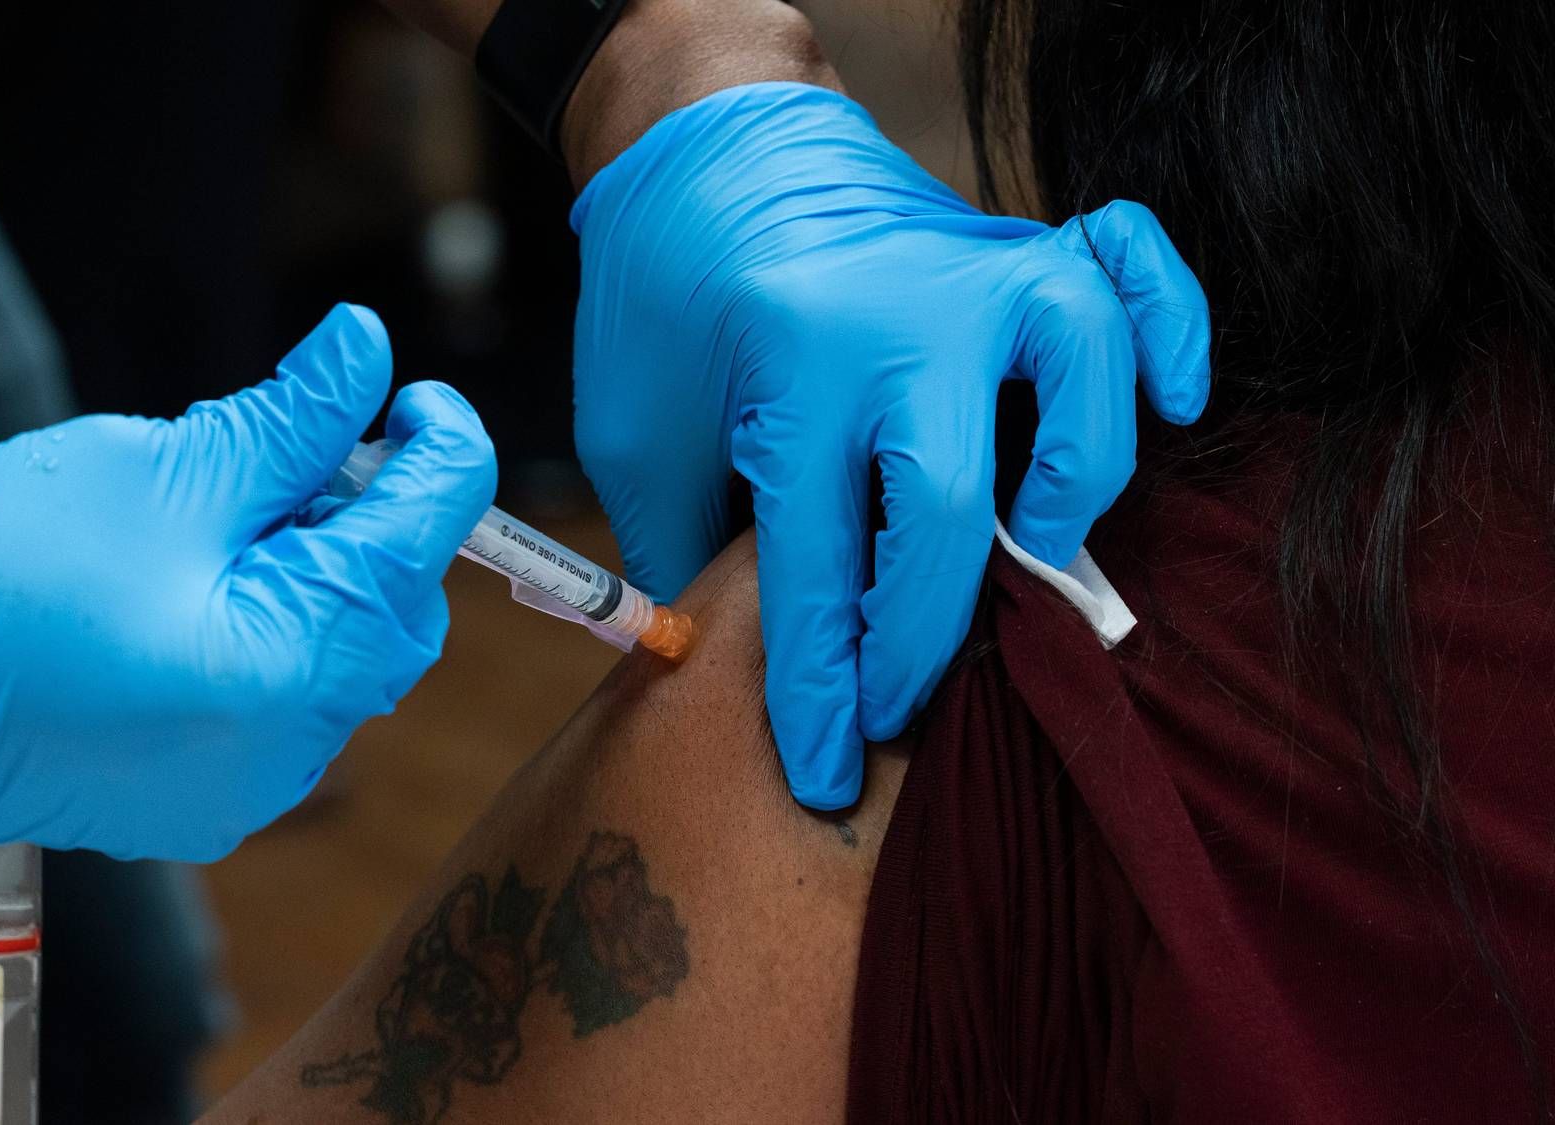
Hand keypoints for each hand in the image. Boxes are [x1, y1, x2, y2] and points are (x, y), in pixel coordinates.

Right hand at [0, 305, 496, 859]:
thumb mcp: (162, 469)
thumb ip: (289, 419)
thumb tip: (365, 350)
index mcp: (303, 661)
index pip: (432, 528)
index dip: (439, 442)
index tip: (408, 394)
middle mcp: (297, 746)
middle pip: (397, 605)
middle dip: (370, 519)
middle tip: (298, 454)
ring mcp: (251, 786)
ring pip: (340, 654)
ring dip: (313, 574)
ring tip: (216, 517)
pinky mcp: (204, 799)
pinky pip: (282, 702)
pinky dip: (268, 632)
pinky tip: (187, 587)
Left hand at [571, 83, 1208, 807]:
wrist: (702, 150)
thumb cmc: (661, 306)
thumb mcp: (632, 434)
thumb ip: (683, 546)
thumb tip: (730, 670)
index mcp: (788, 369)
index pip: (820, 563)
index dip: (821, 687)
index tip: (827, 770)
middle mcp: (898, 319)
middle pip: (948, 507)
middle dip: (923, 638)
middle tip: (896, 703)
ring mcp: (976, 271)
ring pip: (1081, 371)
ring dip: (1076, 478)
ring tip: (1037, 550)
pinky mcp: (1023, 242)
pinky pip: (1138, 261)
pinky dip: (1174, 326)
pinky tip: (1171, 402)